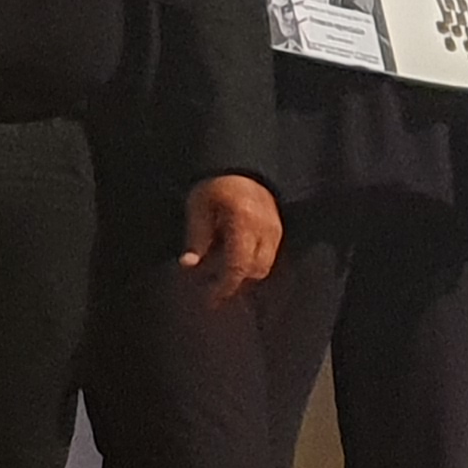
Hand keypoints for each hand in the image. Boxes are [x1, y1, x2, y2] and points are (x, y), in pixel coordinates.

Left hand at [180, 174, 280, 303]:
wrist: (241, 169)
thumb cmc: (215, 187)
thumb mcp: (198, 208)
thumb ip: (196, 238)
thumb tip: (188, 265)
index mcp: (243, 222)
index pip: (238, 265)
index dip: (224, 286)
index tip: (210, 299)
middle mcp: (265, 229)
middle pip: (254, 271)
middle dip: (233, 282)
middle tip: (210, 285)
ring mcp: (275, 231)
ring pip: (263, 267)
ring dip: (243, 274)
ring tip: (220, 271)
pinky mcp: (278, 231)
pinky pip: (268, 258)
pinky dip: (251, 264)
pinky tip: (234, 259)